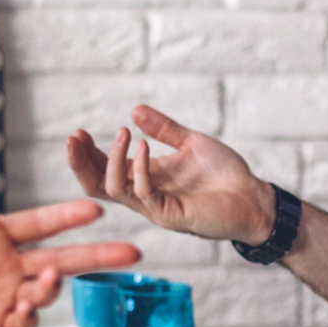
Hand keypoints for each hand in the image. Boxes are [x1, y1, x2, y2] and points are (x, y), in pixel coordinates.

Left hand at [0, 174, 140, 326]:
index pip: (41, 222)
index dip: (68, 216)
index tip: (97, 209)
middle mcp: (7, 263)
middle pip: (62, 256)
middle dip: (98, 255)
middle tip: (133, 252)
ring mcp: (3, 294)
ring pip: (46, 289)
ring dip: (55, 285)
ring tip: (51, 279)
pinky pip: (23, 322)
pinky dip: (30, 316)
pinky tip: (24, 310)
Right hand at [67, 105, 275, 244]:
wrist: (254, 198)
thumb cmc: (225, 175)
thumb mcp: (192, 143)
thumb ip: (165, 129)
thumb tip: (134, 110)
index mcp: (146, 179)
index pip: (104, 170)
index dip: (87, 153)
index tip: (78, 132)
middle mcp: (144, 196)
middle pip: (98, 185)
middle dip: (81, 163)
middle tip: (73, 138)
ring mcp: (156, 208)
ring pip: (115, 189)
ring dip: (112, 159)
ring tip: (122, 132)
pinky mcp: (171, 216)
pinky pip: (144, 194)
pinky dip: (139, 169)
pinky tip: (144, 145)